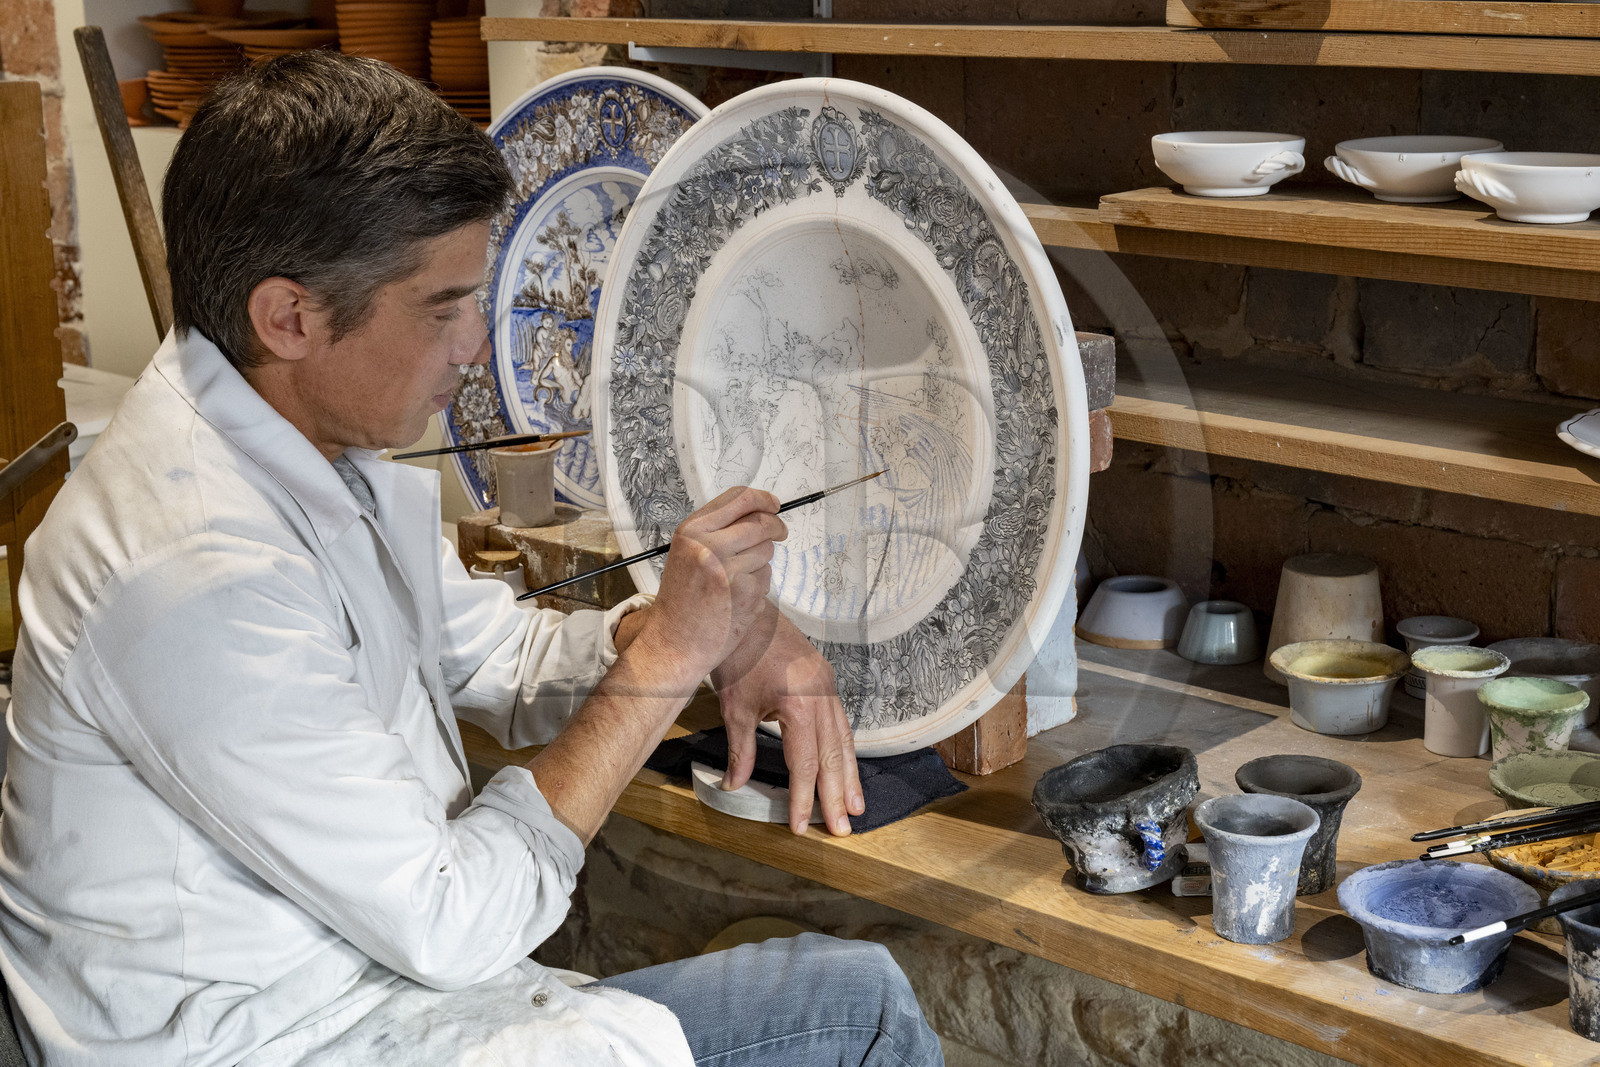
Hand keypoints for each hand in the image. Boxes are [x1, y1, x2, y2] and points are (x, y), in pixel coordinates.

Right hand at [638, 487, 785, 679]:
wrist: (673, 643)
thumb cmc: (681, 601)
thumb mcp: (687, 554)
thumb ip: (716, 531)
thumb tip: (758, 513)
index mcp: (692, 531)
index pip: (739, 498)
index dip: (762, 499)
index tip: (774, 504)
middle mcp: (708, 545)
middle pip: (760, 521)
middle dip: (776, 526)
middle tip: (780, 532)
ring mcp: (728, 568)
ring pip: (766, 549)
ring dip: (762, 560)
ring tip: (737, 579)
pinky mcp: (745, 591)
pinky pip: (766, 576)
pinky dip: (759, 585)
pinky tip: (738, 598)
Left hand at [711, 602, 863, 835]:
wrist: (743, 611)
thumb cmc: (735, 655)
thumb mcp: (734, 708)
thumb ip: (740, 751)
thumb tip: (734, 785)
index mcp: (799, 704)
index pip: (805, 764)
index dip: (805, 798)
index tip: (803, 826)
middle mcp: (821, 695)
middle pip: (833, 756)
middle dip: (837, 795)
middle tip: (843, 829)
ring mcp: (827, 685)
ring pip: (844, 739)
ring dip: (848, 775)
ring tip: (855, 806)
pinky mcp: (826, 679)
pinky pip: (840, 721)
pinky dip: (844, 748)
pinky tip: (845, 766)